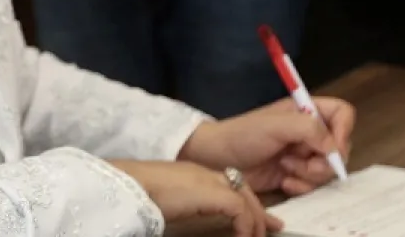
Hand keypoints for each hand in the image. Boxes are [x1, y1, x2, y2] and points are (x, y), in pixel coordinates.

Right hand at [106, 160, 282, 236]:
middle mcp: (208, 174)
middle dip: (260, 213)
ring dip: (255, 224)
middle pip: (244, 191)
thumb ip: (191, 207)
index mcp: (196, 174)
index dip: (248, 204)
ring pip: (247, 200)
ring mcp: (212, 180)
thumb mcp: (172, 203)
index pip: (232, 186)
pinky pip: (241, 211)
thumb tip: (207, 221)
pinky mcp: (215, 192)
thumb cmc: (142, 195)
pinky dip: (245, 227)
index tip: (260, 222)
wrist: (132, 185)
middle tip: (271, 230)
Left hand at [179, 97, 354, 196]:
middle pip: (340, 147)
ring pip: (328, 169)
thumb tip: (334, 147)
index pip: (342, 113)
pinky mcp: (295, 174)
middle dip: (324, 160)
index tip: (332, 147)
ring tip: (284, 168)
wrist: (216, 159)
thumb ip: (309, 129)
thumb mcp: (275, 125)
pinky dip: (302, 186)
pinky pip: (313, 185)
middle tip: (301, 162)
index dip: (344, 130)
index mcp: (305, 111)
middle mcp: (308, 132)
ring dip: (309, 174)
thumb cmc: (242, 135)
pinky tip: (284, 182)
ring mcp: (302, 154)